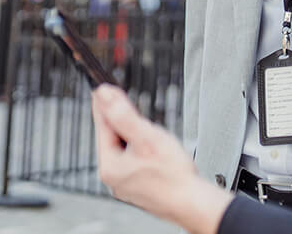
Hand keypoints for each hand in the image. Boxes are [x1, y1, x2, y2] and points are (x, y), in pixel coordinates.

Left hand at [92, 85, 230, 232]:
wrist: (191, 203)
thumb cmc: (172, 174)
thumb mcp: (146, 137)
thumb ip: (123, 115)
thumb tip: (104, 96)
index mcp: (110, 165)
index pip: (102, 126)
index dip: (104, 105)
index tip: (100, 89)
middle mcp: (114, 177)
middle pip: (113, 138)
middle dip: (122, 121)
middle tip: (125, 102)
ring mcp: (126, 185)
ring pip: (125, 150)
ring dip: (133, 136)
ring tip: (146, 127)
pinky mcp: (139, 189)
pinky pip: (134, 162)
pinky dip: (141, 151)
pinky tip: (154, 150)